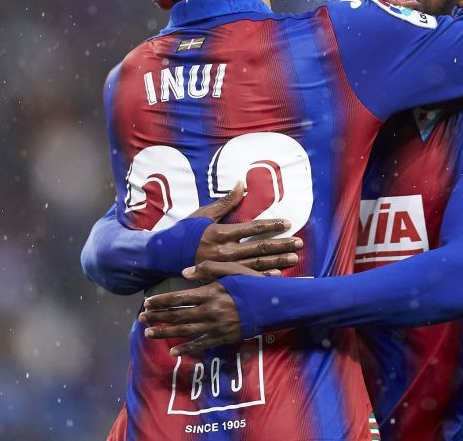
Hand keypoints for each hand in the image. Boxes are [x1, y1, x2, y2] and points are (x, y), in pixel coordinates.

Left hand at [140, 261, 259, 354]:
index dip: (161, 301)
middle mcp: (209, 311)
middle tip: (141, 318)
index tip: (147, 303)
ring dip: (165, 332)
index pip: (178, 298)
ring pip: (184, 331)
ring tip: (149, 333)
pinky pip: (201, 345)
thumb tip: (185, 272)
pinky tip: (174, 351)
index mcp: (210, 293)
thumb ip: (209, 269)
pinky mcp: (223, 337)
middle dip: (157, 317)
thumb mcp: (234, 269)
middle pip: (177, 315)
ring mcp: (215, 327)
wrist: (275, 304)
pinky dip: (186, 349)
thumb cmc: (254, 284)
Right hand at [188, 181, 302, 271]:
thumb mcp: (203, 214)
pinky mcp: (220, 277)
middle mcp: (223, 250)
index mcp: (220, 232)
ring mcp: (222, 266)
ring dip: (276, 261)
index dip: (271, 225)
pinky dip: (261, 277)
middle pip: (258, 247)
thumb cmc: (184, 232)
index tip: (288, 224)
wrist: (164, 256)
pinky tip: (276, 276)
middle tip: (299, 244)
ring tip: (293, 259)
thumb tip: (241, 184)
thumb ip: (225, 202)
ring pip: (255, 265)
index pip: (252, 228)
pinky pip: (244, 278)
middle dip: (280, 245)